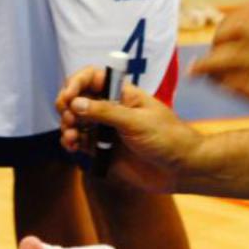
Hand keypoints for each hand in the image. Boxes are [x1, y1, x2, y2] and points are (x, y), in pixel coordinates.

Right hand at [57, 67, 203, 191]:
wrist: (181, 169)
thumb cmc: (167, 138)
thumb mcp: (137, 122)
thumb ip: (105, 112)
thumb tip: (76, 102)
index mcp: (122, 94)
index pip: (92, 78)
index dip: (76, 83)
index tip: (68, 96)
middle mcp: (111, 109)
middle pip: (79, 99)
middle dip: (67, 106)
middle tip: (69, 119)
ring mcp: (107, 129)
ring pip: (76, 121)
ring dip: (67, 126)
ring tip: (70, 137)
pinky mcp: (104, 149)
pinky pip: (80, 142)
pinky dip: (71, 142)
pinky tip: (71, 146)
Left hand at [189, 6, 248, 166]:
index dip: (231, 21)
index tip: (222, 33)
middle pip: (238, 29)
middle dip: (218, 37)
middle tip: (211, 51)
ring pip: (232, 58)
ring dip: (210, 63)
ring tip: (201, 70)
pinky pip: (238, 85)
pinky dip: (220, 82)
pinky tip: (214, 85)